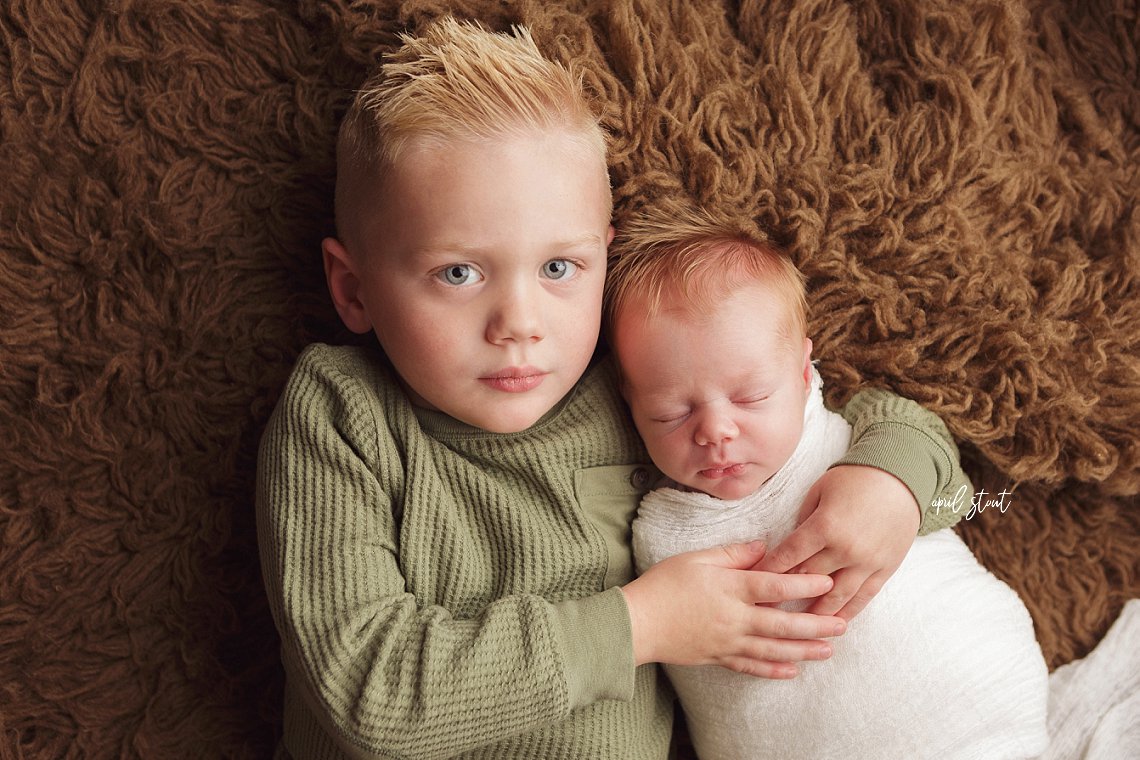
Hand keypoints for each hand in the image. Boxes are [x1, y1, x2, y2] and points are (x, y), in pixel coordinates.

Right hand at [621, 541, 845, 678]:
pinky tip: (792, 670)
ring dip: (804, 650)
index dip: (804, 582)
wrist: (637, 622)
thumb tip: (763, 547)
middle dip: (816, 625)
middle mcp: (735, 618)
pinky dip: (773, 670)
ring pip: (774, 649)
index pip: (775, 584)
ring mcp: (728, 641)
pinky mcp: (718, 657)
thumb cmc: (664, 584)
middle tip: (842, 624)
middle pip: (783, 623)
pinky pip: (751, 666)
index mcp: (731, 588)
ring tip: (828, 650)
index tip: (828, 580)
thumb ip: (733, 554)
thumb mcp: (697, 558)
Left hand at [755, 465, 919, 620]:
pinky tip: (834, 623)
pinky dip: (848, 612)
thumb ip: (804, 521)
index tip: (753, 584)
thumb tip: (791, 547)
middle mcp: (845, 549)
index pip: (788, 557)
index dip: (768, 572)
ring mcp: (867, 562)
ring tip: (798, 627)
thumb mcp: (820, 491)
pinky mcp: (885, 569)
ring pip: (836, 598)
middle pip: (808, 580)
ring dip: (815, 613)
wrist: (901, 477)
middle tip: (766, 609)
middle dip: (785, 595)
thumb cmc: (854, 479)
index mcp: (824, 527)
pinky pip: (864, 597)